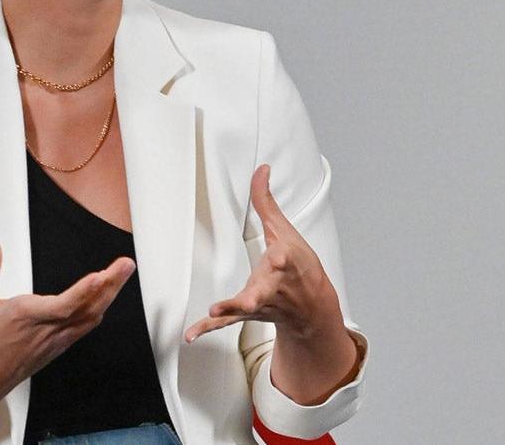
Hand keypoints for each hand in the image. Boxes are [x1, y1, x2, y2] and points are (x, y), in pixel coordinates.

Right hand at [0, 229, 134, 409]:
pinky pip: (84, 328)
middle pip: (87, 307)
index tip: (100, 276)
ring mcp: (55, 341)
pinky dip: (97, 311)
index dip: (83, 291)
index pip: (63, 304)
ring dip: (108, 296)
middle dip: (110, 284)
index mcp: (28, 316)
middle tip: (126, 265)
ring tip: (120, 276)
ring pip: (90, 318)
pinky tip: (102, 302)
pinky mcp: (57, 348)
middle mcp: (47, 330)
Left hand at [184, 163, 342, 343]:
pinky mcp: (247, 313)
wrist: (313, 308)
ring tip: (213, 311)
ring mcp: (260, 302)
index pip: (285, 259)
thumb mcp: (285, 231)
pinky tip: (191, 335)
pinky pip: (226, 323)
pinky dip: (209, 328)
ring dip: (227, 311)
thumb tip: (262, 169)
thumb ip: (266, 201)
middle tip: (246, 299)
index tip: (279, 256)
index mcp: (285, 263)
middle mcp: (274, 286)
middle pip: (264, 290)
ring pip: (242, 309)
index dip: (282, 257)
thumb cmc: (300, 265)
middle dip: (256, 294)